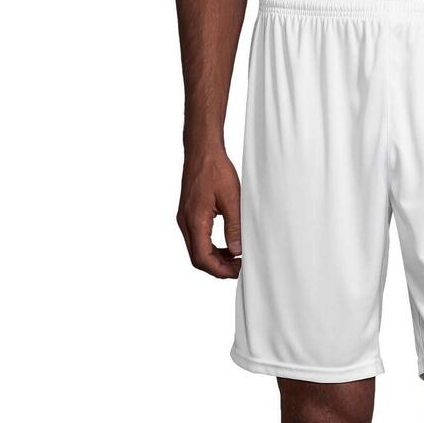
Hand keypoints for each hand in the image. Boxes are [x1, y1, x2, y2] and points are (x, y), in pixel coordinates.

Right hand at [176, 150, 241, 278]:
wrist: (202, 151)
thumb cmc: (216, 170)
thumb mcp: (232, 199)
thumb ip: (234, 227)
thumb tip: (236, 251)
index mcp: (194, 220)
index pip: (202, 258)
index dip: (220, 270)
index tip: (237, 271)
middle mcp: (185, 222)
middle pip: (197, 258)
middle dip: (218, 268)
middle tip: (239, 268)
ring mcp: (184, 219)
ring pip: (196, 250)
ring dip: (214, 258)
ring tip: (236, 259)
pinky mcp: (188, 215)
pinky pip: (197, 239)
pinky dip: (210, 248)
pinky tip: (227, 246)